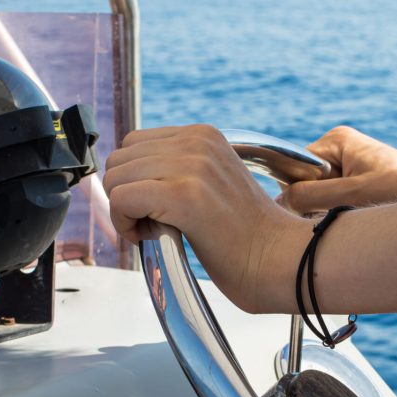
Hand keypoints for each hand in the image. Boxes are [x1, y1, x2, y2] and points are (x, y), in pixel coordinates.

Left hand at [104, 124, 305, 312]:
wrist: (281, 261)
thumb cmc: (248, 239)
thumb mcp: (213, 185)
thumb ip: (178, 172)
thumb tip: (126, 181)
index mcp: (204, 135)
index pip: (134, 144)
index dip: (134, 181)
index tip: (156, 210)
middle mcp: (197, 142)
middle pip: (119, 159)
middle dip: (126, 196)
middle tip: (153, 224)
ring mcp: (192, 165)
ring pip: (115, 179)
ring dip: (125, 212)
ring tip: (157, 231)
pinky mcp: (184, 195)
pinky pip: (121, 200)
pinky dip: (125, 224)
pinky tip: (152, 237)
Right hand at [278, 126, 396, 212]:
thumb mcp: (350, 195)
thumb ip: (308, 196)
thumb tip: (279, 203)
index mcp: (336, 140)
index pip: (294, 167)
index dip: (300, 191)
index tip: (323, 205)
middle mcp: (341, 151)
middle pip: (305, 184)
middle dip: (317, 205)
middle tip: (345, 214)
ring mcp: (351, 170)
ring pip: (319, 199)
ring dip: (331, 214)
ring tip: (359, 215)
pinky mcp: (360, 188)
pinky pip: (335, 206)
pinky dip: (343, 217)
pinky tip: (363, 219)